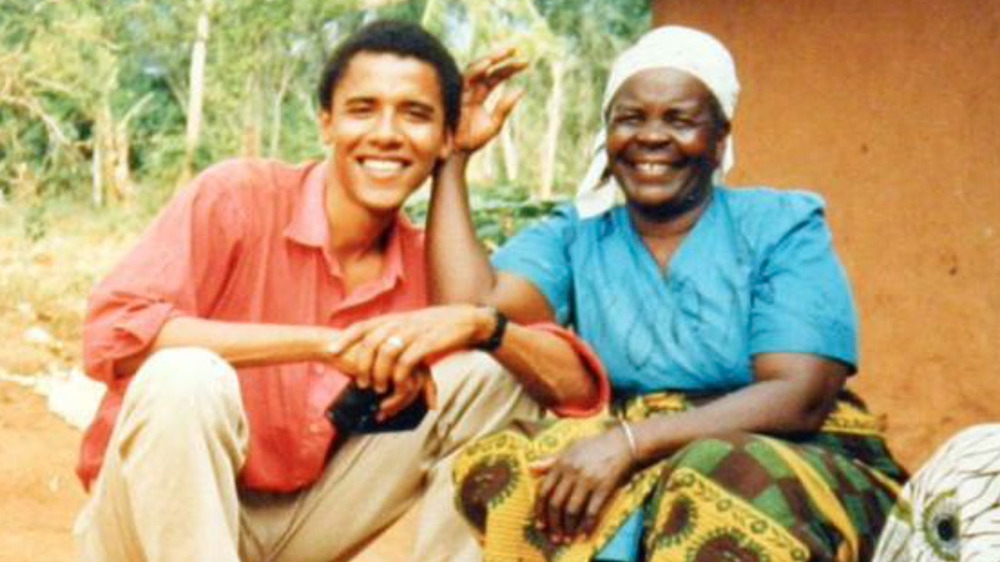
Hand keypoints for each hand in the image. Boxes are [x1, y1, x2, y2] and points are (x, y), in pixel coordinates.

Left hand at [326, 305, 493, 409]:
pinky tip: (397, 384)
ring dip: (379, 373)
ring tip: (378, 387)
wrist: (465, 320)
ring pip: (386, 352)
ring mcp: (413, 333)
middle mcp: (399, 323)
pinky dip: (399, 375)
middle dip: (361, 364)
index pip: (362, 326)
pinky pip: (406, 360)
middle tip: (360, 382)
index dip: (344, 338)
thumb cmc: (436, 326)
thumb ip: (392, 331)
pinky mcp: (427, 344)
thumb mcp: (410, 324)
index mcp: (393, 318)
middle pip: (370, 341)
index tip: (330, 351)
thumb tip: (375, 344)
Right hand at [454, 48, 527, 152]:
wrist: (458, 152)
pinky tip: (488, 65)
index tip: (526, 62)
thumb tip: (521, 90)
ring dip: (490, 59)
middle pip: (486, 67)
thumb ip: (505, 108)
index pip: (496, 76)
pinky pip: (466, 78)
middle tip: (516, 49)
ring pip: (476, 68)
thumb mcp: (494, 124)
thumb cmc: (473, 140)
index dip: (510, 68)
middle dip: (500, 57)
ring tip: (505, 53)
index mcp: (480, 93)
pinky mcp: (457, 95)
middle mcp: (472, 89)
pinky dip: (477, 70)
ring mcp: (463, 90)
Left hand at [530, 426, 636, 543]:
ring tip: (566, 539)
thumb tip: (530, 468)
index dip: (539, 510)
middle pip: (556, 503)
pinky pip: (592, 511)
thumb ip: (550, 461)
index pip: (544, 490)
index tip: (540, 523)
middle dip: (553, 524)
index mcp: (561, 464)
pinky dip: (587, 526)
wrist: (623, 443)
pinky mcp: (604, 488)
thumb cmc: (594, 446)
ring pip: (572, 510)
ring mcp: (588, 481)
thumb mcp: (570, 449)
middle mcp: (572, 473)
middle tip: (553, 536)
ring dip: (568, 528)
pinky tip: (583, 535)